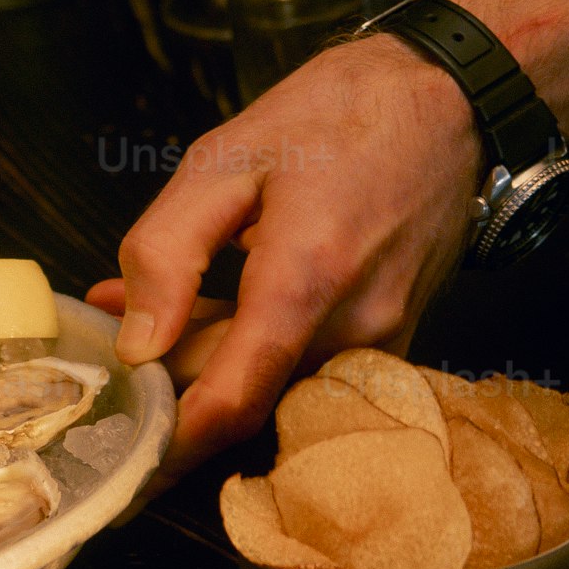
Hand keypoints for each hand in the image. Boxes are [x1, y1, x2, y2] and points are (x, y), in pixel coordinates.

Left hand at [107, 37, 479, 456]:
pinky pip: (311, 367)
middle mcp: (356, 326)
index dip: (171, 448)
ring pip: (276, 385)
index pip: (232, 402)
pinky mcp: (396, 339)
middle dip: (176, 378)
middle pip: (246, 397)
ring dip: (216, 361)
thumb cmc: (336, 115)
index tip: (124, 469)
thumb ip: (166, 253)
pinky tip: (230, 305)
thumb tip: (136, 346)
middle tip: (119, 324)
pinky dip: (262, 351)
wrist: (448, 99)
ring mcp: (386, 339)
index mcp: (306, 277)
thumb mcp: (222, 160)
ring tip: (176, 303)